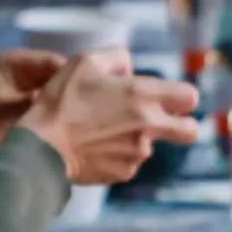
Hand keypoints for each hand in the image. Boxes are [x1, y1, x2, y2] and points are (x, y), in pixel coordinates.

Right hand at [16, 49, 199, 189]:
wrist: (41, 146)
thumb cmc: (61, 101)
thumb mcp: (84, 62)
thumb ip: (115, 58)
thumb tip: (128, 70)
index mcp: (143, 95)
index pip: (190, 97)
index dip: (179, 97)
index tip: (165, 98)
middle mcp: (149, 126)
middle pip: (190, 131)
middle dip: (181, 126)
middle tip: (156, 121)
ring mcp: (138, 153)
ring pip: (151, 146)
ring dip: (135, 139)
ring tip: (100, 132)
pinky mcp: (124, 173)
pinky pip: (128, 163)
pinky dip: (115, 156)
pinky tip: (92, 148)